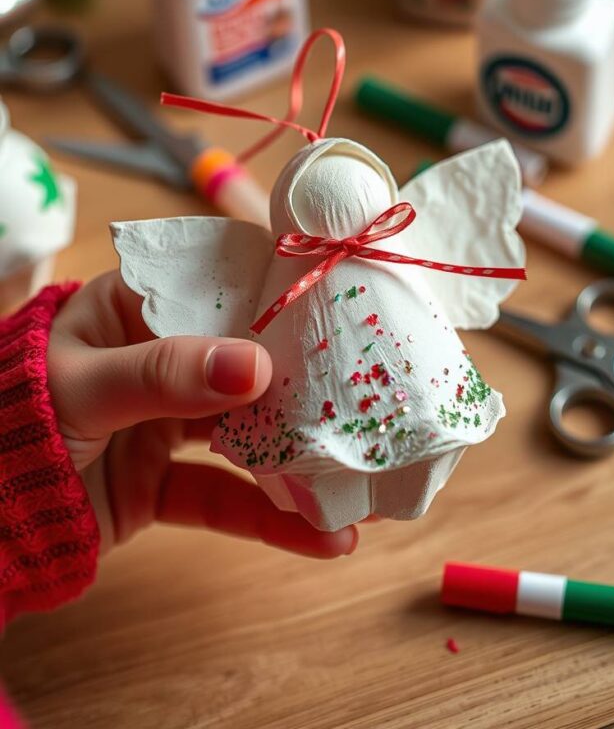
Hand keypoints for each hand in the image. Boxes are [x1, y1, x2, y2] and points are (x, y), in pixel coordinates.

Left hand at [47, 271, 357, 558]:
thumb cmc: (14, 420)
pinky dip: (271, 519)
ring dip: (300, 457)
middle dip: (308, 382)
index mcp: (137, 308)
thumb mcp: (83, 385)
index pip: (223, 285)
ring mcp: (165, 422)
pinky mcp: (165, 482)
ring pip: (247, 432)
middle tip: (369, 395)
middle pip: (249, 360)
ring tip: (360, 478)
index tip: (345, 301)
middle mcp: (162, 358)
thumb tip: (256, 364)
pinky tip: (324, 538)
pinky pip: (226, 496)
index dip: (282, 289)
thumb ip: (165, 373)